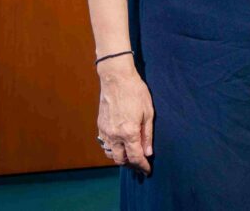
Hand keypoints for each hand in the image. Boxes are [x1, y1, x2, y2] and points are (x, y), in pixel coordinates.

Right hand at [96, 58, 153, 174]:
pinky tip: (120, 145)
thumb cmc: (135, 92)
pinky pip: (105, 144)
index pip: (135, 157)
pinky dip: (112, 149)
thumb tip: (148, 152)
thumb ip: (147, 134)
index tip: (147, 170)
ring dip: (120, 158)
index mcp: (129, 132)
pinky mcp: (100, 126)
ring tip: (130, 156)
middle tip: (140, 164)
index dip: (142, 166)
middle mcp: (115, 135)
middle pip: (121, 160)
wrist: (116, 79)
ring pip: (111, 154)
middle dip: (131, 165)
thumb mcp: (148, 112)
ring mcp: (105, 131)